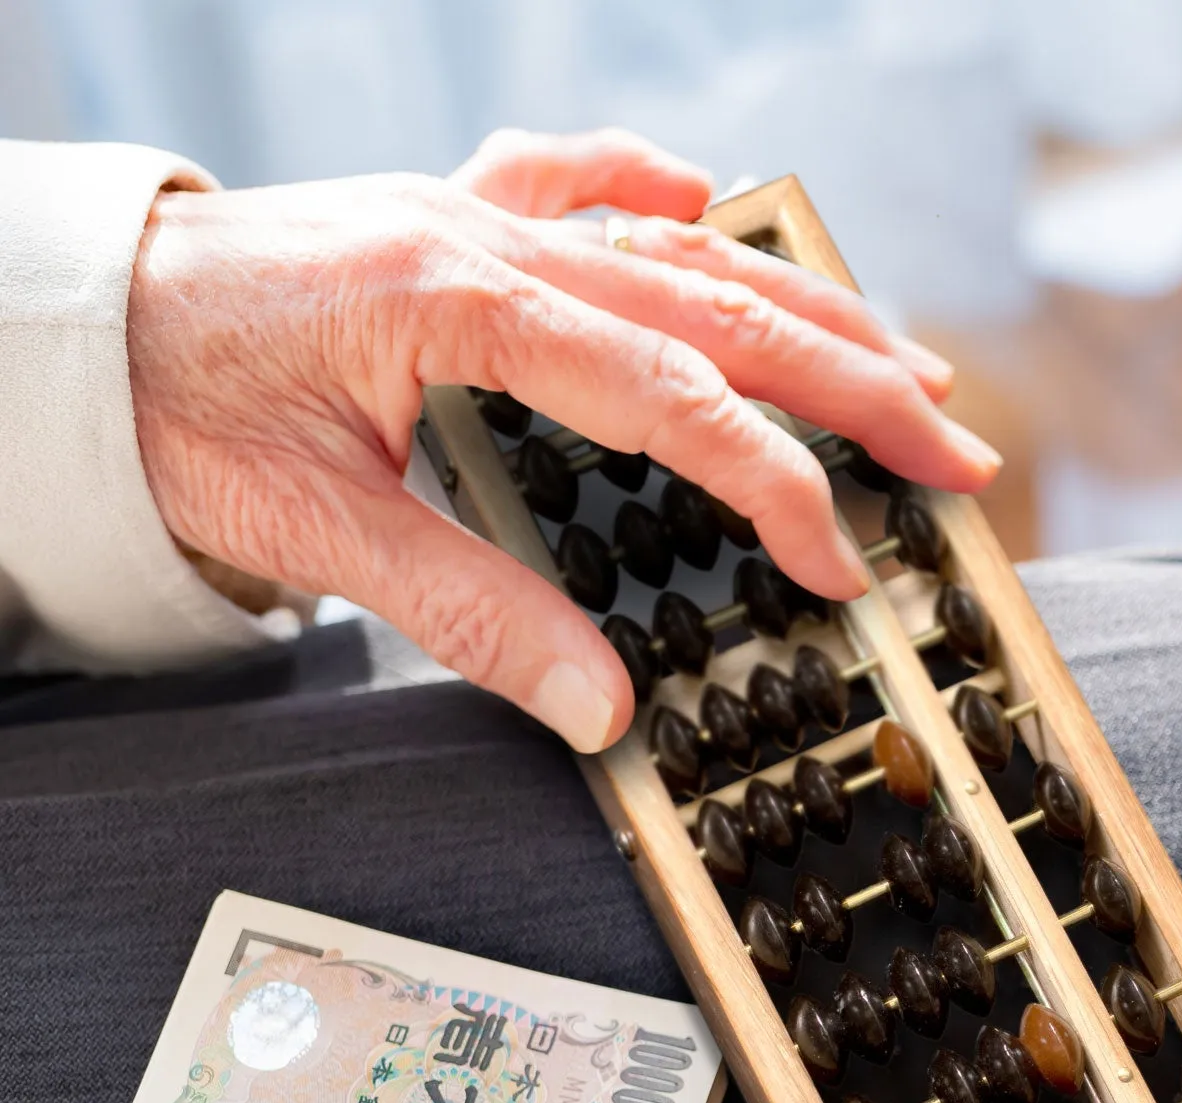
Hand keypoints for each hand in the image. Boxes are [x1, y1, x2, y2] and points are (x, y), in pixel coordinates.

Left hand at [126, 127, 997, 751]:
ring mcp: (477, 213)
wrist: (78, 322)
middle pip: (719, 308)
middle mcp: (490, 237)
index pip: (671, 397)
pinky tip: (709, 199)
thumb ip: (472, 617)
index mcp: (462, 303)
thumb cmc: (178, 410)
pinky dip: (652, 194)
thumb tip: (602, 708)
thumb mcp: (317, 530)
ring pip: (681, 252)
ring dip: (806, 308)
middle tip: (958, 449)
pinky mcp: (451, 214)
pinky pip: (573, 180)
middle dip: (855, 385)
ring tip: (907, 362)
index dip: (775, 483)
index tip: (840, 561)